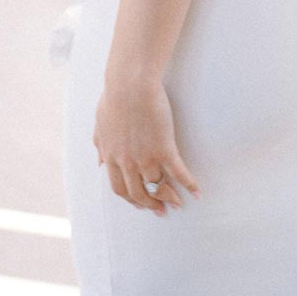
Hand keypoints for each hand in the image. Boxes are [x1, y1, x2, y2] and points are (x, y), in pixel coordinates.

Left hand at [94, 72, 199, 214]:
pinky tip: (197, 192)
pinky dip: (188, 185)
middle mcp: (128, 163)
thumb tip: (99, 164)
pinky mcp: (164, 148)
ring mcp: (146, 158)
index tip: (141, 203)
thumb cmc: (115, 97)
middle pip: (139, 193)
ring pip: (158, 187)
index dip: (131, 199)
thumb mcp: (101, 124)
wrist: (130, 84)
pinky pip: (178, 173)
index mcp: (111, 157)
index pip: (120, 189)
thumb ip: (100, 146)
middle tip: (161, 210)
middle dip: (151, 204)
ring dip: (169, 198)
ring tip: (178, 203)